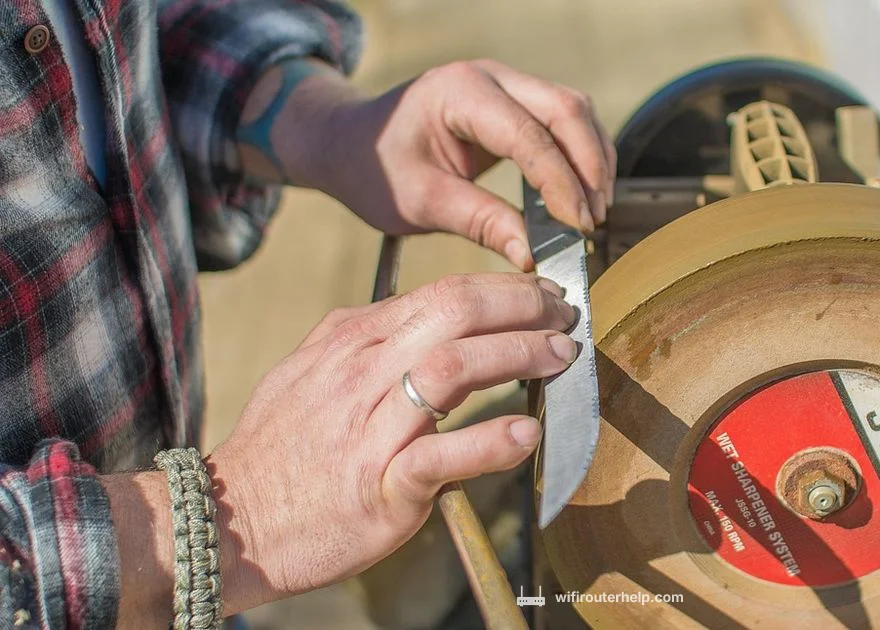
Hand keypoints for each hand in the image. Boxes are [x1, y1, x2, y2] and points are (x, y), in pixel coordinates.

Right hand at [206, 273, 576, 611]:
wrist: (229, 522)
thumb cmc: (278, 451)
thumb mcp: (308, 371)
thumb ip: (361, 338)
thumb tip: (411, 311)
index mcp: (351, 342)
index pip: (441, 293)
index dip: (502, 288)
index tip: (539, 295)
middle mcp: (361, 374)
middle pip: (453, 313)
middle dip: (520, 306)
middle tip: (563, 317)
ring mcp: (370, 429)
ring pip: (452, 369)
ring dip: (518, 356)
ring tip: (559, 357)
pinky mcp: (379, 485)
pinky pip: (440, 455)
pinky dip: (488, 441)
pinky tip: (526, 432)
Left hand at [314, 59, 616, 269]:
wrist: (351, 142)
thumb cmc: (374, 168)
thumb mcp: (420, 202)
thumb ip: (480, 223)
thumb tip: (532, 255)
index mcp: (459, 92)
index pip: (529, 134)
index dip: (560, 182)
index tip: (578, 226)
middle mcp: (490, 77)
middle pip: (566, 109)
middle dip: (589, 167)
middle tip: (593, 220)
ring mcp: (506, 84)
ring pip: (575, 110)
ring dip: (592, 159)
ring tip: (593, 211)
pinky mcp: (515, 101)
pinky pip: (565, 119)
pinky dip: (581, 154)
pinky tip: (582, 193)